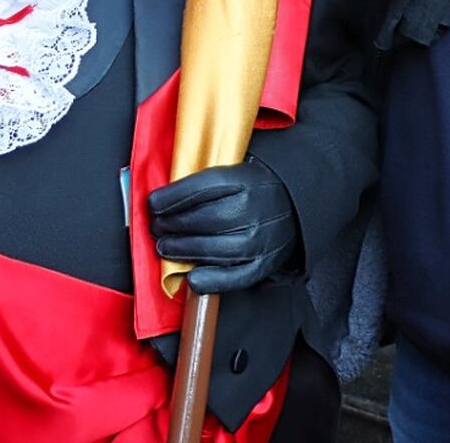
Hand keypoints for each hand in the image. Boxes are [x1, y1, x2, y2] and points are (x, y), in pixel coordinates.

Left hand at [148, 157, 297, 294]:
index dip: (171, 197)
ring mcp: (259, 240)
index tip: (153, 203)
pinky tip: (191, 276)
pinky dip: (209, 279)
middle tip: (157, 227)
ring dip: (182, 250)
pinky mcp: (263, 264)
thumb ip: (205, 181)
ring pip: (212, 249)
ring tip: (165, 247)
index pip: (200, 188)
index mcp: (244, 181)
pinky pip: (233, 277)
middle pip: (202, 219)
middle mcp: (253, 210)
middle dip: (172, 225)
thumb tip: (166, 196)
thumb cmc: (257, 188)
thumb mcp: (236, 170)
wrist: (296, 207)